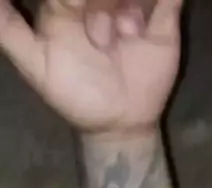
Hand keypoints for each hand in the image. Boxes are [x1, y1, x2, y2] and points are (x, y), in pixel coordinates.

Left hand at [0, 0, 182, 133]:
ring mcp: (133, 9)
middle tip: (102, 40)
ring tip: (128, 37)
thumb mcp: (35, 63)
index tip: (80, 19)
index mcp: (67, 4)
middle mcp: (100, 1)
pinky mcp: (163, 24)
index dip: (77, 0)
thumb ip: (8, 29)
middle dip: (101, 7)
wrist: (117, 125)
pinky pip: (169, 1)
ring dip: (129, 10)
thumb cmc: (75, 94)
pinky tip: (144, 25)